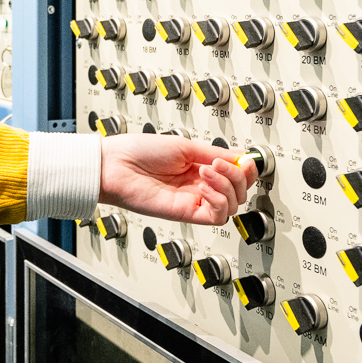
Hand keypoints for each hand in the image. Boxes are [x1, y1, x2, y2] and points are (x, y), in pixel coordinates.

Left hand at [98, 134, 259, 225]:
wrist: (115, 166)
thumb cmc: (138, 152)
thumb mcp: (184, 145)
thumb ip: (213, 152)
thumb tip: (240, 155)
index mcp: (200, 167)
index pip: (237, 174)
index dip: (247, 168)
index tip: (245, 158)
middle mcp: (200, 186)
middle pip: (239, 191)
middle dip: (239, 176)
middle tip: (220, 164)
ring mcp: (193, 200)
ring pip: (232, 206)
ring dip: (227, 186)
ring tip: (206, 171)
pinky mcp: (186, 214)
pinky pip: (216, 216)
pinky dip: (218, 200)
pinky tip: (204, 186)